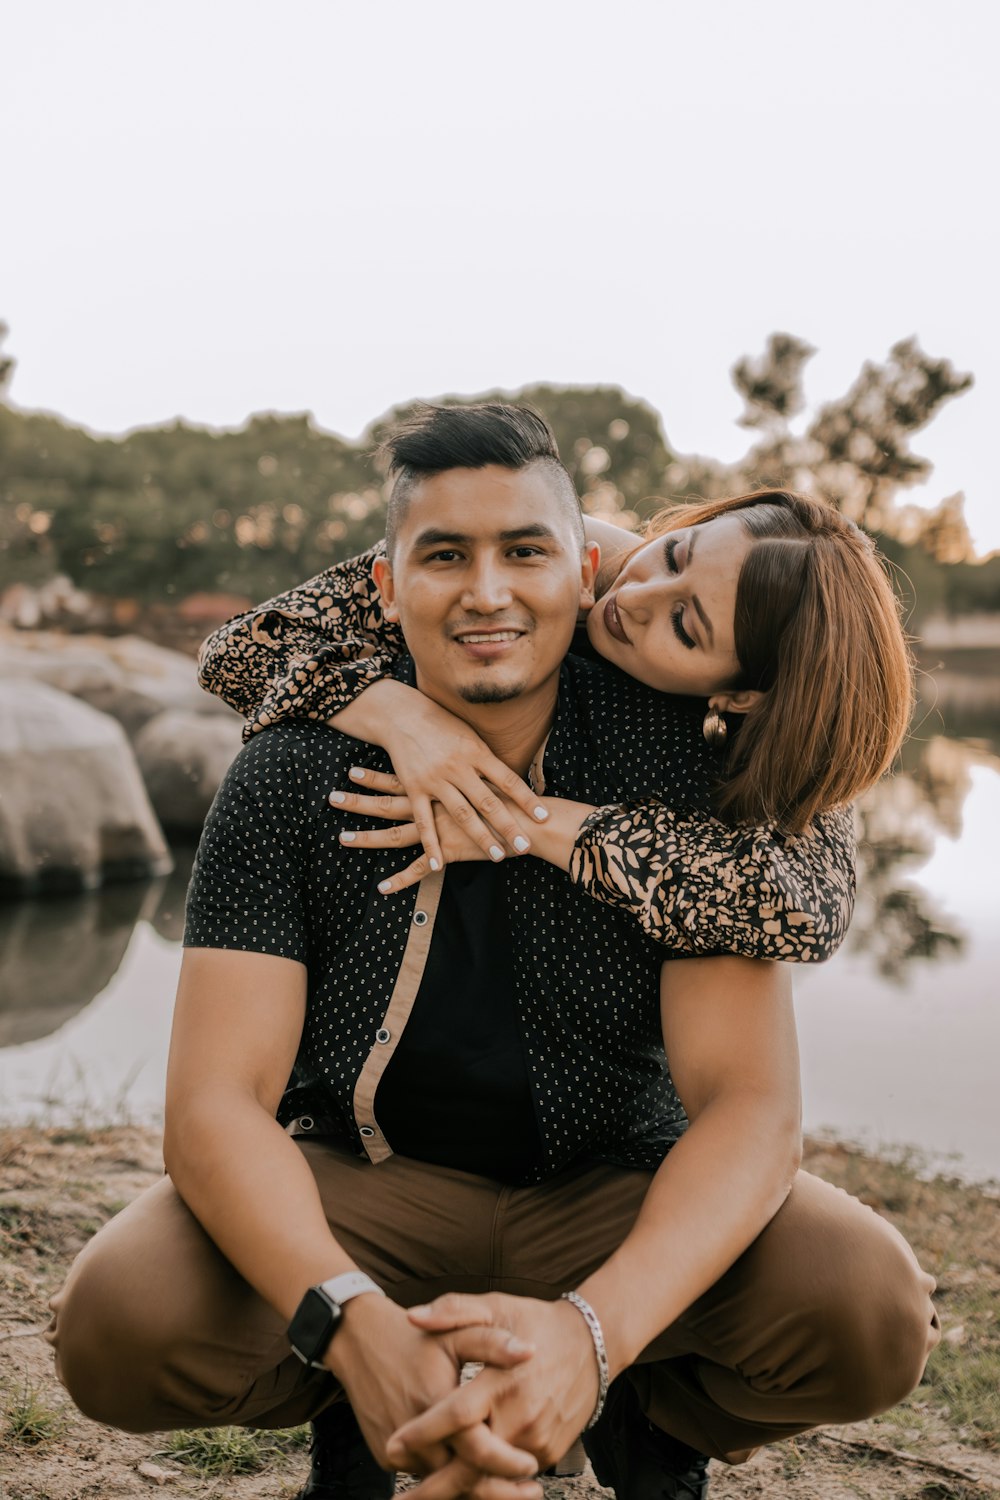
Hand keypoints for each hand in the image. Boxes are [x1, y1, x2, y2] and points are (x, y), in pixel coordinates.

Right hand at [325, 1293, 541, 1496]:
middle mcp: (413, 1435)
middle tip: (532, 1491)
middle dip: (498, 1489)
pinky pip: (426, 1476)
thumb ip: (494, 1343)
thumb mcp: (456, 1333)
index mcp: (434, 1402)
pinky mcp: (386, 1457)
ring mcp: (396, 1450)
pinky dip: (451, 1480)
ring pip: (444, 1482)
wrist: (359, 1341)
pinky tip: (479, 1479)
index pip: (475, 1449)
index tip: (532, 1466)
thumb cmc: (414, 1338)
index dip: (506, 1462)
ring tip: (513, 1491)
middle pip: (461, 1477)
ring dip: (476, 1488)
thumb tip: (531, 1353)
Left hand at [331, 771, 519, 893]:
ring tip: (341, 838)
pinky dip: (400, 880)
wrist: (527, 820)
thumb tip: (452, 764)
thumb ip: (463, 772)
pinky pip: (419, 868)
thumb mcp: (483, 774)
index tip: (351, 771)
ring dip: (368, 838)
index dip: (375, 777)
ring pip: (396, 835)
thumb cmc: (509, 797)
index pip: (399, 780)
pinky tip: (381, 887)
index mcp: (439, 787)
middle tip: (332, 798)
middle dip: (359, 802)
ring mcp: (439, 830)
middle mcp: (434, 807)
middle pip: (389, 805)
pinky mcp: (449, 852)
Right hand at [353, 691, 548, 870]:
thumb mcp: (469, 736)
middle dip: (509, 826)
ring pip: (462, 814)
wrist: (401, 715)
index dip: (527, 799)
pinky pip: (424, 821)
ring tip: (498, 857)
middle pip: (489, 802)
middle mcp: (458, 767)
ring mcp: (435, 779)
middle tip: (526, 846)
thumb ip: (486, 760)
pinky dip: (431, 844)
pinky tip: (440, 864)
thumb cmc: (441, 724)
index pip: (508, 779)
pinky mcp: (414, 788)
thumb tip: (510, 781)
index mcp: (476, 752)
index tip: (544, 817)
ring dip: (481, 838)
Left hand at [386, 1293, 600, 1497]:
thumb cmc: (537, 1322)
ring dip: (457, 1490)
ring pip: (490, 1475)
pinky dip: (485, 1481)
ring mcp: (537, 1440)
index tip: (392, 1445)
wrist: (593, 1345)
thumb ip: (454, 1310)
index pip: (457, 1415)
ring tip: (421, 1498)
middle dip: (432, 1488)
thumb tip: (413, 1317)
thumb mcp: (497, 1307)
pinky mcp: (548, 1453)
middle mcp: (520, 1417)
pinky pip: (509, 1473)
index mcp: (502, 1381)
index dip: (423, 1433)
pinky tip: (460, 1485)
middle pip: (471, 1464)